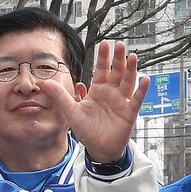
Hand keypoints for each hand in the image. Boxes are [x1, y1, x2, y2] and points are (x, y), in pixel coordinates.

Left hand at [44, 41, 148, 163]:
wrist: (98, 148)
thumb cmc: (87, 129)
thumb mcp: (71, 112)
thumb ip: (61, 96)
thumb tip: (45, 83)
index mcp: (98, 90)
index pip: (101, 70)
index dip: (103, 57)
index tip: (104, 43)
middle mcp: (111, 92)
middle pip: (116, 72)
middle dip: (118, 59)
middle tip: (119, 44)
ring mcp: (122, 101)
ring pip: (128, 82)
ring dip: (131, 70)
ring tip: (132, 56)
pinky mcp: (130, 112)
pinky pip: (137, 99)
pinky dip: (141, 90)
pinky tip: (145, 79)